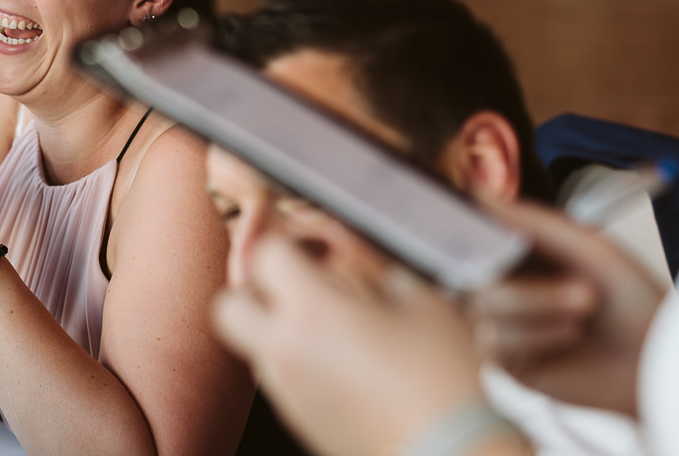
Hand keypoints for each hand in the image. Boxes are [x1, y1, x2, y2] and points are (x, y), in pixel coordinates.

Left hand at [213, 231, 498, 455]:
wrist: (451, 454)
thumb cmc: (442, 381)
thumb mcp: (423, 304)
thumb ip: (384, 273)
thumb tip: (368, 265)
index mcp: (312, 312)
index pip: (265, 256)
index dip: (287, 243)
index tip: (311, 248)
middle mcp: (286, 352)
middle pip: (228, 307)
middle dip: (253, 291)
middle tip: (292, 288)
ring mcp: (288, 393)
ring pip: (252, 348)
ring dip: (275, 331)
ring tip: (327, 330)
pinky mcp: (300, 424)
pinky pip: (279, 383)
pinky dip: (295, 366)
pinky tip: (342, 366)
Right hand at [470, 199, 665, 415]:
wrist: (658, 362)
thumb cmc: (635, 303)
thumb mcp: (587, 247)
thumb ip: (529, 220)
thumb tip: (477, 192)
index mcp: (523, 253)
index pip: (477, 234)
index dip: (474, 230)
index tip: (487, 231)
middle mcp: (509, 285)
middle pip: (474, 271)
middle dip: (530, 281)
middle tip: (583, 289)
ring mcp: (506, 324)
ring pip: (483, 304)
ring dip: (537, 304)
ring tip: (584, 310)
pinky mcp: (509, 361)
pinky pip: (493, 340)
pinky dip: (534, 334)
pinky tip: (568, 335)